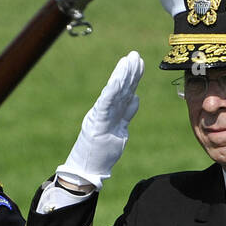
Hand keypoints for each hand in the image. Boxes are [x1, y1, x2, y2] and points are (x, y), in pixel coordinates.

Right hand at [56, 50, 143, 189]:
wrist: (86, 170)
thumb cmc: (100, 153)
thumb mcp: (119, 131)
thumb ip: (127, 114)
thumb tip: (136, 98)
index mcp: (112, 113)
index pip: (125, 92)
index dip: (133, 77)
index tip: (140, 62)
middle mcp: (106, 111)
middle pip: (121, 89)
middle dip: (129, 71)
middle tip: (135, 54)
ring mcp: (101, 116)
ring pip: (114, 93)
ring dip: (122, 75)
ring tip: (128, 60)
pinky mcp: (96, 123)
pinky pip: (105, 104)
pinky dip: (112, 90)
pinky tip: (118, 79)